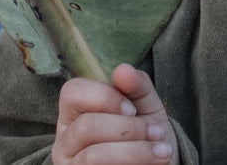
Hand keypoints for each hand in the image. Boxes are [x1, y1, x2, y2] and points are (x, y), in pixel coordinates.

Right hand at [52, 64, 179, 163]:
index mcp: (74, 113)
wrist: (158, 163)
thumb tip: (122, 70)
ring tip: (161, 151)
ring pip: (93, 156)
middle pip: (85, 126)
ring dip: (134, 151)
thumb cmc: (144, 130)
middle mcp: (65, 141)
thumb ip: (136, 84)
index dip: (104, 96)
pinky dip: (133, 164)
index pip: (72, 92)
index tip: (132, 109)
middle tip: (155, 132)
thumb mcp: (145, 103)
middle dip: (127, 129)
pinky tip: (153, 161)